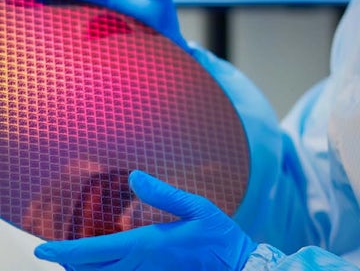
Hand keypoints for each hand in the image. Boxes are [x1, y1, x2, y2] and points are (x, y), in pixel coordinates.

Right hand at [0, 0, 187, 50]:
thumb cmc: (162, 17)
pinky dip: (37, 40)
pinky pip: (57, 40)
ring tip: (1, 8)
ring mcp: (84, 25)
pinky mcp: (84, 45)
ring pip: (47, 17)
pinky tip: (19, 42)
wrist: (171, 50)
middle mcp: (88, 5)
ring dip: (23, 12)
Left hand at [34, 171, 256, 270]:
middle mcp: (140, 266)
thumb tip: (135, 177)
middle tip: (55, 252)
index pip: (92, 250)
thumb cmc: (219, 236)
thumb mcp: (197, 206)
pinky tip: (107, 265)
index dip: (63, 251)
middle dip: (69, 262)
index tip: (42, 249)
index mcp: (146, 244)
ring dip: (86, 270)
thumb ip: (163, 194)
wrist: (238, 266)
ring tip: (76, 260)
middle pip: (90, 270)